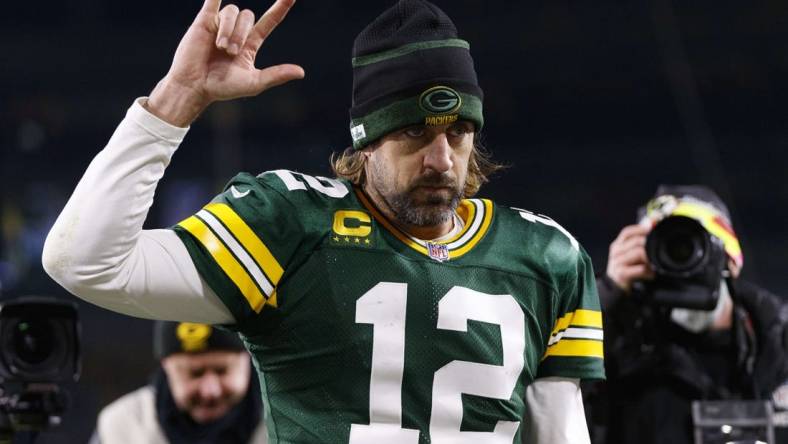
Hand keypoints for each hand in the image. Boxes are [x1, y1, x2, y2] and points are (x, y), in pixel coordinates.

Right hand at [147, 0, 304, 126]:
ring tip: (220, 47)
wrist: (195, 86)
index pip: (269, 22)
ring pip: (233, 11)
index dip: (280, 8)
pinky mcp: (204, 21)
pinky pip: (213, 0)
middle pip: (248, 17)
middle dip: (241, 33)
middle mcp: (237, 32)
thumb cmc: (223, 87)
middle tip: (230, 52)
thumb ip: (276, 75)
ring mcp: (220, 25)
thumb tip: (301, 72)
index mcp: (250, 45)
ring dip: (229, 29)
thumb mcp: (254, 83)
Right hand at [606, 224, 654, 292]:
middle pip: (635, 241)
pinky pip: (640, 269)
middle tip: (659, 248)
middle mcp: (616, 252)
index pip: (627, 232)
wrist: (616, 285)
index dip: (640, 228)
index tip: (653, 226)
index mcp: (618, 245)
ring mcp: (617, 262)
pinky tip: (651, 274)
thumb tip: (652, 222)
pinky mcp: (622, 273)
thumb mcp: (630, 253)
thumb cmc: (627, 268)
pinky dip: (648, 271)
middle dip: (649, 243)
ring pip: (638, 253)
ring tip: (655, 264)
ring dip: (650, 258)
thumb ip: (639, 241)